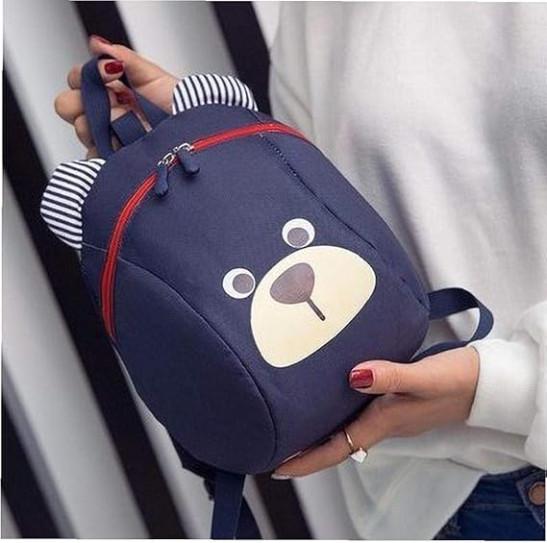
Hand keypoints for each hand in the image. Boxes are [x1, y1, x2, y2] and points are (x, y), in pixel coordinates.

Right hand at [54, 35, 177, 157]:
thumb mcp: (154, 77)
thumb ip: (125, 58)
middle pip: (67, 105)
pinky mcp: (114, 161)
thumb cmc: (181, 108)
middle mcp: (105, 113)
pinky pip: (94, 157)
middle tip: (114, 101)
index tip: (112, 73)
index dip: (85, 75)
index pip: (77, 79)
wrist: (197, 136)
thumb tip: (97, 45)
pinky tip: (126, 143)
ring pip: (81, 129)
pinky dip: (107, 148)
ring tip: (130, 123)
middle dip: (84, 100)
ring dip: (104, 122)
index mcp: (110, 90)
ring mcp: (108, 138)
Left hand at [273, 347, 478, 477]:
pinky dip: (337, 415)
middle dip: (305, 450)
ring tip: (293, 426)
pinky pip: (357, 415)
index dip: (306, 460)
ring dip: (319, 434)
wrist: (485, 384)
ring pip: (346, 430)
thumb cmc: (457, 381)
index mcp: (384, 422)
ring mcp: (390, 416)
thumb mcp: (423, 377)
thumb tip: (354, 376)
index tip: (278, 466)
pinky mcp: (395, 403)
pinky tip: (329, 399)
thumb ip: (390, 377)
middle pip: (336, 444)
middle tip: (275, 445)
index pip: (337, 448)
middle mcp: (383, 423)